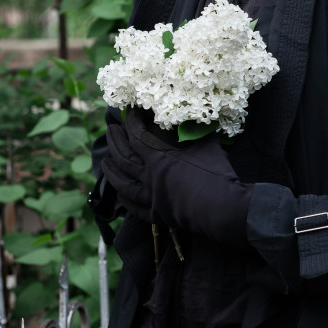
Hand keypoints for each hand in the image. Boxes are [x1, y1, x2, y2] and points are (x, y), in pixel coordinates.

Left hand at [100, 110, 251, 248]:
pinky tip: (120, 194)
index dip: (131, 121)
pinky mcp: (158, 215)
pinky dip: (125, 200)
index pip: (137, 136)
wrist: (224, 208)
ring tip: (104, 161)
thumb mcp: (207, 145)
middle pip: (124, 158)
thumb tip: (193, 114)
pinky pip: (135, 208)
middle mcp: (149, 178)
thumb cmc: (216, 174)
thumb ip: (196, 130)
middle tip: (110, 129)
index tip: (130, 111)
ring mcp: (152, 198)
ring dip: (111, 171)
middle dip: (115, 141)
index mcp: (159, 159)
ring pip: (123, 184)